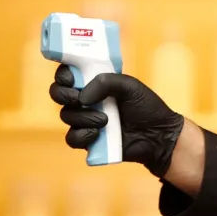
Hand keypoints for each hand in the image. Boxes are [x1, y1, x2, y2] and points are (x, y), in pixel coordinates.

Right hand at [50, 67, 183, 177]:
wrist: (158, 135)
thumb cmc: (146, 107)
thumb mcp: (129, 86)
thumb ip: (106, 82)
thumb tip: (83, 95)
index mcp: (93, 82)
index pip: (67, 74)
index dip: (63, 75)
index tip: (71, 78)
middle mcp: (85, 100)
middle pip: (58, 94)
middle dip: (64, 95)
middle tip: (79, 98)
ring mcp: (85, 121)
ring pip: (66, 116)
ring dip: (83, 117)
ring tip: (105, 120)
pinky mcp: (88, 140)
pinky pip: (72, 138)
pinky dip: (82, 136)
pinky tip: (97, 134)